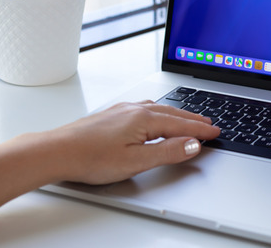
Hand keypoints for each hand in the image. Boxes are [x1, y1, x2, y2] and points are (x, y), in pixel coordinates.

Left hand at [45, 101, 219, 184]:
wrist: (56, 151)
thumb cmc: (90, 158)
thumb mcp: (136, 161)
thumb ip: (167, 153)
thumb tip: (192, 145)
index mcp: (144, 119)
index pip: (181, 124)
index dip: (200, 130)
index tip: (215, 132)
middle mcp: (134, 110)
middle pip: (173, 113)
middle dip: (193, 119)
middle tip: (208, 125)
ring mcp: (122, 110)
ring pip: (158, 109)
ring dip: (177, 115)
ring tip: (188, 120)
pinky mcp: (111, 114)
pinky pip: (145, 109)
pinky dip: (160, 113)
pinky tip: (155, 116)